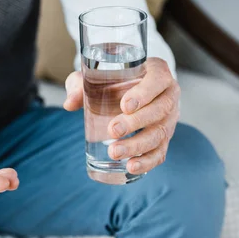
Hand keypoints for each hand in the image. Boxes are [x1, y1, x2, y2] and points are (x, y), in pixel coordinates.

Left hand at [64, 57, 179, 174]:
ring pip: (160, 133)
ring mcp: (170, 117)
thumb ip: (80, 85)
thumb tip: (69, 104)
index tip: (125, 105)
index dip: (144, 93)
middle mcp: (169, 93)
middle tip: (112, 130)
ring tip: (115, 152)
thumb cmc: (111, 79)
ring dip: (138, 145)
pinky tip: (131, 166)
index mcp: (157, 71)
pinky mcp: (164, 136)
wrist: (127, 89)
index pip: (158, 80)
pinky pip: (161, 151)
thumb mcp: (94, 75)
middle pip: (160, 110)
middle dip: (136, 123)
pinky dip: (147, 161)